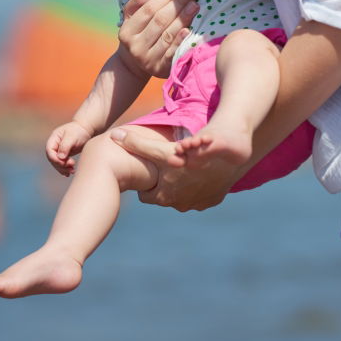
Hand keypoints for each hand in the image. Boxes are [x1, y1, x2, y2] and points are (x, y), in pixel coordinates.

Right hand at [45, 122, 91, 175]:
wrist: (86, 130)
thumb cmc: (79, 131)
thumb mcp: (72, 136)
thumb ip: (65, 146)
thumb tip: (60, 157)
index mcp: (54, 138)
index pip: (49, 151)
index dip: (55, 159)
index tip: (64, 162)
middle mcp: (54, 145)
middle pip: (52, 159)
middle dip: (60, 165)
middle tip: (71, 166)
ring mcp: (59, 150)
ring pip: (57, 163)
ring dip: (63, 168)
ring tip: (72, 171)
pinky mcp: (64, 155)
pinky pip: (62, 164)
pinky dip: (65, 169)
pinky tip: (69, 172)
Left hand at [111, 127, 239, 210]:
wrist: (227, 155)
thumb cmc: (189, 152)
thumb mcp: (160, 149)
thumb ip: (136, 144)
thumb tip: (114, 136)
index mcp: (164, 197)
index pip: (145, 196)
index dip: (146, 181)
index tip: (149, 170)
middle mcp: (180, 205)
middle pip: (163, 196)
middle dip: (163, 184)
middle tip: (164, 167)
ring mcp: (197, 204)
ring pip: (181, 196)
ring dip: (180, 185)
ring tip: (181, 168)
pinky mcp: (212, 200)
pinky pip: (199, 195)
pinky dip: (197, 185)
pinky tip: (198, 172)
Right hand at [117, 0, 200, 78]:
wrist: (135, 66)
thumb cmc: (138, 34)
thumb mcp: (131, 17)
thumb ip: (139, 1)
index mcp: (127, 31)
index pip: (148, 9)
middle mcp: (135, 46)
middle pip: (160, 20)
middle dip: (178, 3)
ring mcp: (148, 59)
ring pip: (167, 34)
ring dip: (183, 18)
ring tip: (195, 4)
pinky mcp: (160, 69)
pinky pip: (172, 52)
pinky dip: (180, 40)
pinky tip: (189, 29)